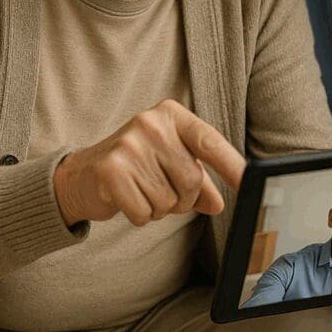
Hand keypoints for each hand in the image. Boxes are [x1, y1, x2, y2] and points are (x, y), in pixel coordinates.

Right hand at [53, 99, 244, 226]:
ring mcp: (129, 144)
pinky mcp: (110, 170)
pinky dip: (140, 216)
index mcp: (172, 115)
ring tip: (141, 191)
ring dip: (159, 208)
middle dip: (182, 198)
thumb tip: (219, 203)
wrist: (81, 174)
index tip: (250, 182)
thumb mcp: (171, 163)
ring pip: (168, 200)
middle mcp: (151, 124)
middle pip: (191, 180)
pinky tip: (127, 199)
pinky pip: (144, 212)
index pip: (209, 142)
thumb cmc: (136, 166)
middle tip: (162, 190)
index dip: (232, 165)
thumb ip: (199, 182)